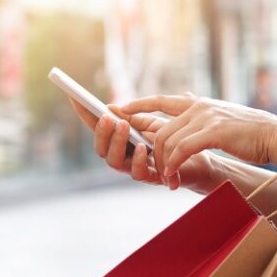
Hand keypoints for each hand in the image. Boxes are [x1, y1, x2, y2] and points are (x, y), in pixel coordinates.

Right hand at [69, 98, 212, 189]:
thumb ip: (135, 115)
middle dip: (101, 132)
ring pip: (114, 162)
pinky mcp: (152, 178)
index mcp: (122, 140)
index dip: (85, 115)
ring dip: (117, 143)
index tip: (75, 97)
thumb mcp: (155, 122)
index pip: (99, 128)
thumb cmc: (176, 137)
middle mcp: (124, 156)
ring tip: (124, 126)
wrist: (201, 156)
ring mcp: (135, 168)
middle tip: (107, 117)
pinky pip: (138, 173)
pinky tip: (142, 147)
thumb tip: (112, 107)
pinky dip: (138, 160)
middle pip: (101, 149)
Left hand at [120, 95, 276, 180]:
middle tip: (154, 171)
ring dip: (163, 164)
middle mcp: (197, 108)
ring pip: (168, 141)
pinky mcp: (213, 132)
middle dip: (152, 153)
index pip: (159, 100)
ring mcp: (204, 118)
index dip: (137, 105)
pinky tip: (173, 176)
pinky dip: (173, 164)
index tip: (117, 109)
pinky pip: (182, 150)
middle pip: (159, 130)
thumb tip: (186, 94)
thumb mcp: (219, 114)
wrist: (274, 135)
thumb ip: (200, 109)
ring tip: (167, 179)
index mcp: (197, 103)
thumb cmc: (248, 131)